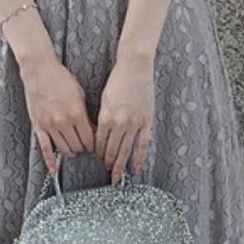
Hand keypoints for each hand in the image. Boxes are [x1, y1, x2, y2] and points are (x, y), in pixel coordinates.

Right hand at [20, 55, 95, 174]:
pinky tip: (54, 171)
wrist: (39, 70)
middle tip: (88, 149)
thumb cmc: (61, 79)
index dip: (96, 146)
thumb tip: (93, 131)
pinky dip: (50, 161)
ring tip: (76, 150)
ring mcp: (50, 126)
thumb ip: (86, 114)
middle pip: (79, 147)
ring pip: (64, 150)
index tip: (98, 147)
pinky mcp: (38, 126)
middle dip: (85, 150)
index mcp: (77, 114)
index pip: (90, 139)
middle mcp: (63, 122)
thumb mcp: (80, 94)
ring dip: (72, 153)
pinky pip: (44, 148)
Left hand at [95, 54, 154, 182]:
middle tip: (106, 174)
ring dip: (120, 165)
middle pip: (111, 150)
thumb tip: (102, 134)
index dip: (98, 154)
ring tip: (117, 176)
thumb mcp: (104, 99)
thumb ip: (103, 118)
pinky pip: (143, 145)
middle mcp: (119, 123)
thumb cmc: (118, 80)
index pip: (99, 143)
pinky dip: (139, 158)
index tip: (97, 160)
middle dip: (108, 163)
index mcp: (106, 117)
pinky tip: (136, 168)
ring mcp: (134, 124)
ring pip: (125, 150)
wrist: (134, 67)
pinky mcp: (146, 122)